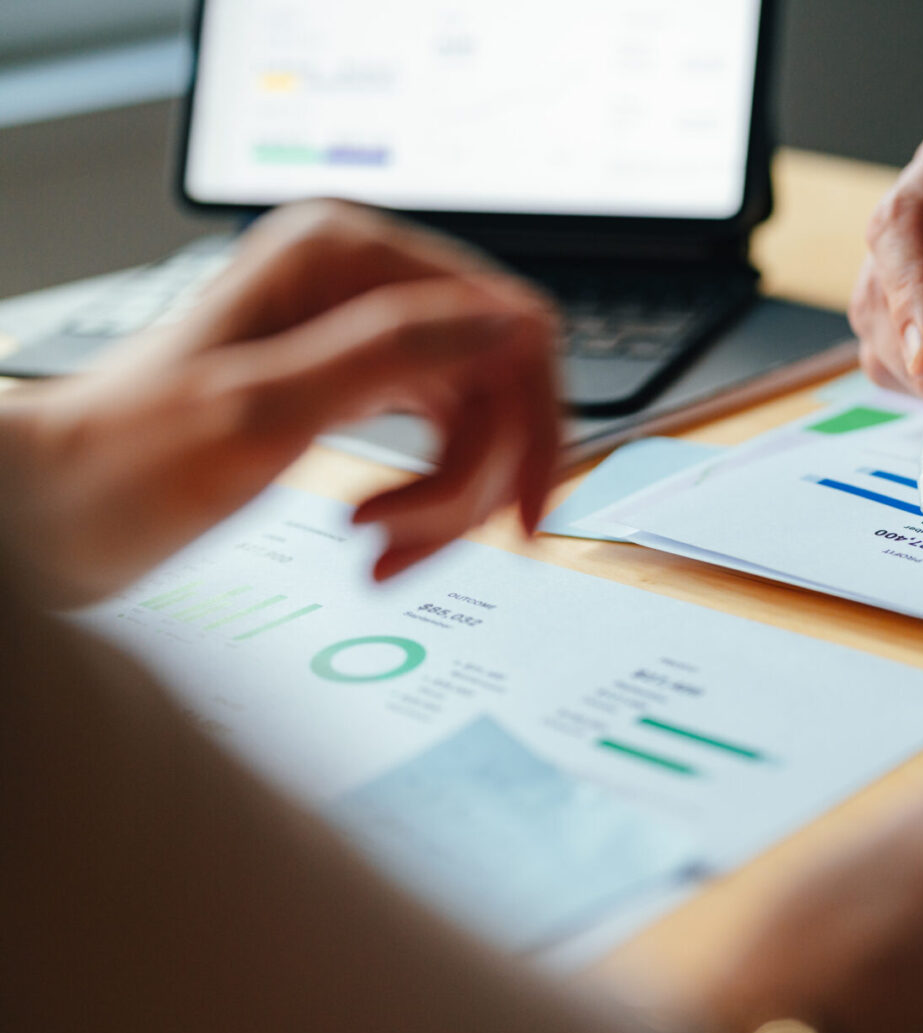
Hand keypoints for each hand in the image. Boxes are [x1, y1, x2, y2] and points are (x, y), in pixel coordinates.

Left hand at [0, 201, 559, 605]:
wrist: (55, 513)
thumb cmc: (125, 461)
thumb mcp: (266, 407)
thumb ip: (393, 350)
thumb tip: (506, 325)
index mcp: (345, 257)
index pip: (508, 323)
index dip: (532, 419)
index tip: (527, 509)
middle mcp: (365, 287)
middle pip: (498, 385)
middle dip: (474, 480)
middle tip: (424, 545)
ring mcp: (364, 339)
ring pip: (475, 427)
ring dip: (446, 507)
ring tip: (382, 552)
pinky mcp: (359, 391)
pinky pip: (439, 450)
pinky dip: (424, 508)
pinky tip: (378, 539)